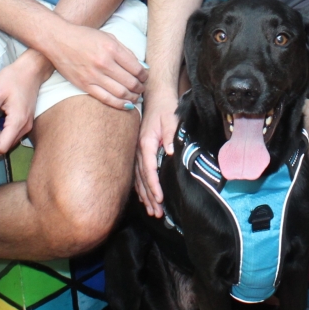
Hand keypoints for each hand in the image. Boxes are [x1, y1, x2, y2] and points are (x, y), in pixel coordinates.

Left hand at [0, 51, 44, 154]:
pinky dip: (0, 132)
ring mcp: (26, 123)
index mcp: (17, 121)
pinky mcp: (25, 120)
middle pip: (5, 146)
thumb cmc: (14, 77)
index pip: (2, 147)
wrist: (32, 69)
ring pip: (8, 140)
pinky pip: (11, 133)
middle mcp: (24, 126)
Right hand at [45, 20, 147, 108]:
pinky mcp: (84, 85)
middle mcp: (104, 63)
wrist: (59, 40)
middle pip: (130, 82)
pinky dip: (119, 104)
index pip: (136, 68)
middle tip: (142, 89)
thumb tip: (141, 67)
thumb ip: (125, 51)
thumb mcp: (108, 37)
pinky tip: (125, 104)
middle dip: (140, 88)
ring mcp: (93, 75)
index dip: (144, 76)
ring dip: (132, 97)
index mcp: (112, 49)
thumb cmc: (85, 37)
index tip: (145, 77)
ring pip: (120, 93)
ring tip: (136, 97)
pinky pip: (106, 99)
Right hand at [135, 87, 179, 217]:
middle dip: (150, 196)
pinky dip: (141, 187)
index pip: (149, 168)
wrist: (155, 96)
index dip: (154, 185)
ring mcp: (138, 151)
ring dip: (145, 195)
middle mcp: (139, 149)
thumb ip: (171, 135)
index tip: (160, 198)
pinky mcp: (139, 151)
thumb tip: (171, 152)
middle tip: (158, 213)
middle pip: (143, 178)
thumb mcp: (171, 119)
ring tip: (152, 211)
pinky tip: (144, 198)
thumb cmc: (164, 107)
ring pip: (139, 178)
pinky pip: (138, 174)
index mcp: (146, 142)